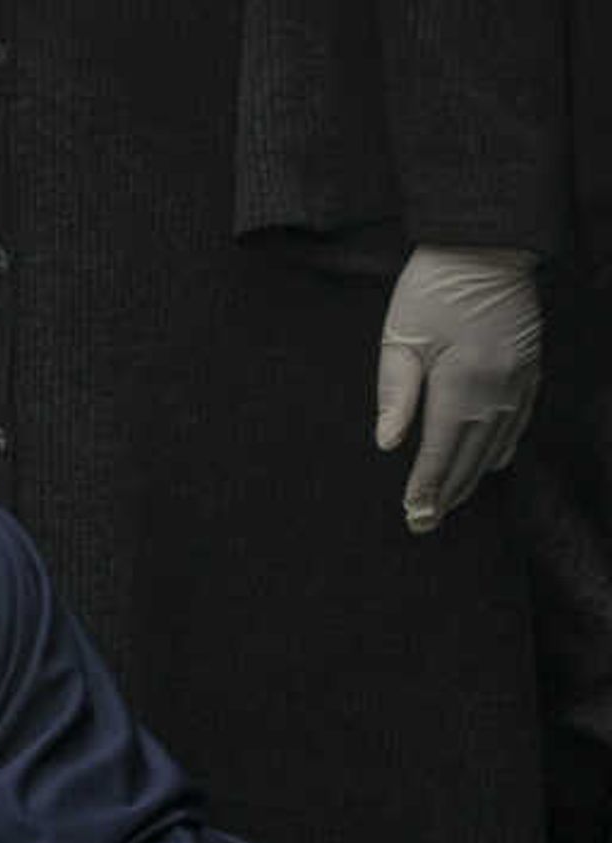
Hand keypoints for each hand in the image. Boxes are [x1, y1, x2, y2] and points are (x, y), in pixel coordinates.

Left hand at [375, 245, 541, 532]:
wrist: (485, 244)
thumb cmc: (433, 288)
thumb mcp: (400, 338)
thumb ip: (395, 393)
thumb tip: (388, 444)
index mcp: (462, 381)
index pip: (441, 448)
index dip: (427, 485)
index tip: (414, 514)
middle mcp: (497, 386)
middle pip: (472, 453)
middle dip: (449, 490)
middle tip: (426, 522)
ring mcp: (519, 377)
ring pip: (499, 440)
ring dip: (475, 474)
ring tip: (453, 501)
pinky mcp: (530, 365)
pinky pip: (520, 417)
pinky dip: (505, 444)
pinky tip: (493, 461)